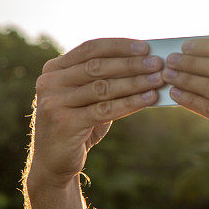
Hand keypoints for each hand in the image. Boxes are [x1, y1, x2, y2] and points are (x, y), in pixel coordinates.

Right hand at [27, 38, 164, 189]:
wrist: (54, 162)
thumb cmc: (78, 125)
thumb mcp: (87, 99)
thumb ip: (104, 81)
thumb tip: (145, 66)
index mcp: (54, 69)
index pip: (90, 49)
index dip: (119, 46)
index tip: (145, 47)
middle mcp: (50, 82)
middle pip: (97, 67)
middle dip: (131, 64)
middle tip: (158, 63)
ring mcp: (54, 102)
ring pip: (102, 88)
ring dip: (134, 83)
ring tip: (158, 80)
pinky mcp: (64, 123)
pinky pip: (104, 110)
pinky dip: (129, 103)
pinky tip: (148, 99)